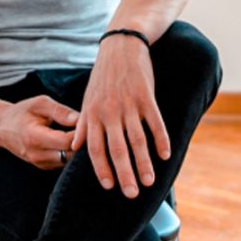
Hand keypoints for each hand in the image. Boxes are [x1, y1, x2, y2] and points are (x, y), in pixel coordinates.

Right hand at [0, 95, 78, 169]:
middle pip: (70, 154)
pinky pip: (64, 162)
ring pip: (69, 160)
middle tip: (87, 127)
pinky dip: (70, 152)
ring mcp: (40, 163)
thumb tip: (80, 119)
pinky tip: (71, 140)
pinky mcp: (44, 167)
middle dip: (81, 142)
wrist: (2, 128)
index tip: (85, 121)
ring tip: (79, 133)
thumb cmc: (22, 112)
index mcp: (34, 137)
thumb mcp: (39, 104)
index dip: (79, 133)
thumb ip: (60, 111)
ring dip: (76, 148)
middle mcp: (37, 155)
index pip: (66, 141)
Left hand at [74, 34, 170, 197]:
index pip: (95, 148)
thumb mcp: (87, 99)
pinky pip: (155, 122)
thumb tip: (74, 148)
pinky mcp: (146, 96)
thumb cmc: (103, 76)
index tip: (109, 186)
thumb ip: (83, 125)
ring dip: (144, 163)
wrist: (121, 47)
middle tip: (131, 194)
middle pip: (117, 149)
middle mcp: (109, 112)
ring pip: (137, 139)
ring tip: (150, 181)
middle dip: (124, 174)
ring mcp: (128, 105)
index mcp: (93, 115)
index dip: (101, 169)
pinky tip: (166, 155)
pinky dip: (161, 139)